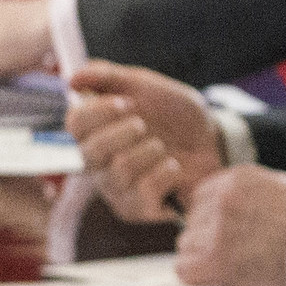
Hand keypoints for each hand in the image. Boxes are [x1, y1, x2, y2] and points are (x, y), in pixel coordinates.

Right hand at [64, 62, 218, 220]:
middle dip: (122, 134)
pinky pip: (142, 192)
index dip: (96, 113)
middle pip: (89, 153)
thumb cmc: (174, 115)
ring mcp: (116, 189)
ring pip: (119, 171)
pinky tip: (174, 167)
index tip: (126, 102)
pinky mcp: (137, 209)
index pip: (74, 125)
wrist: (212, 141)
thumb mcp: (146, 85)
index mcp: (95, 131)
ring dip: (149, 151)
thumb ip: (108, 77)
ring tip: (162, 146)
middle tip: (144, 125)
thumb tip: (72, 79)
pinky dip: (164, 173)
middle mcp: (98, 163)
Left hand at [174, 166, 285, 285]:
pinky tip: (218, 278)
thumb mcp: (280, 188)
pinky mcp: (217, 257)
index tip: (228, 233)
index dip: (211, 218)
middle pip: (192, 221)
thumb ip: (248, 193)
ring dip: (203, 258)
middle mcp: (222, 198)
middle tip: (233, 253)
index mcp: (238, 178)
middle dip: (207, 238)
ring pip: (186, 245)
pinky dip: (199, 277)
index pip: (200, 196)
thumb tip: (224, 205)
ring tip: (232, 266)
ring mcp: (217, 227)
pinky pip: (185, 269)